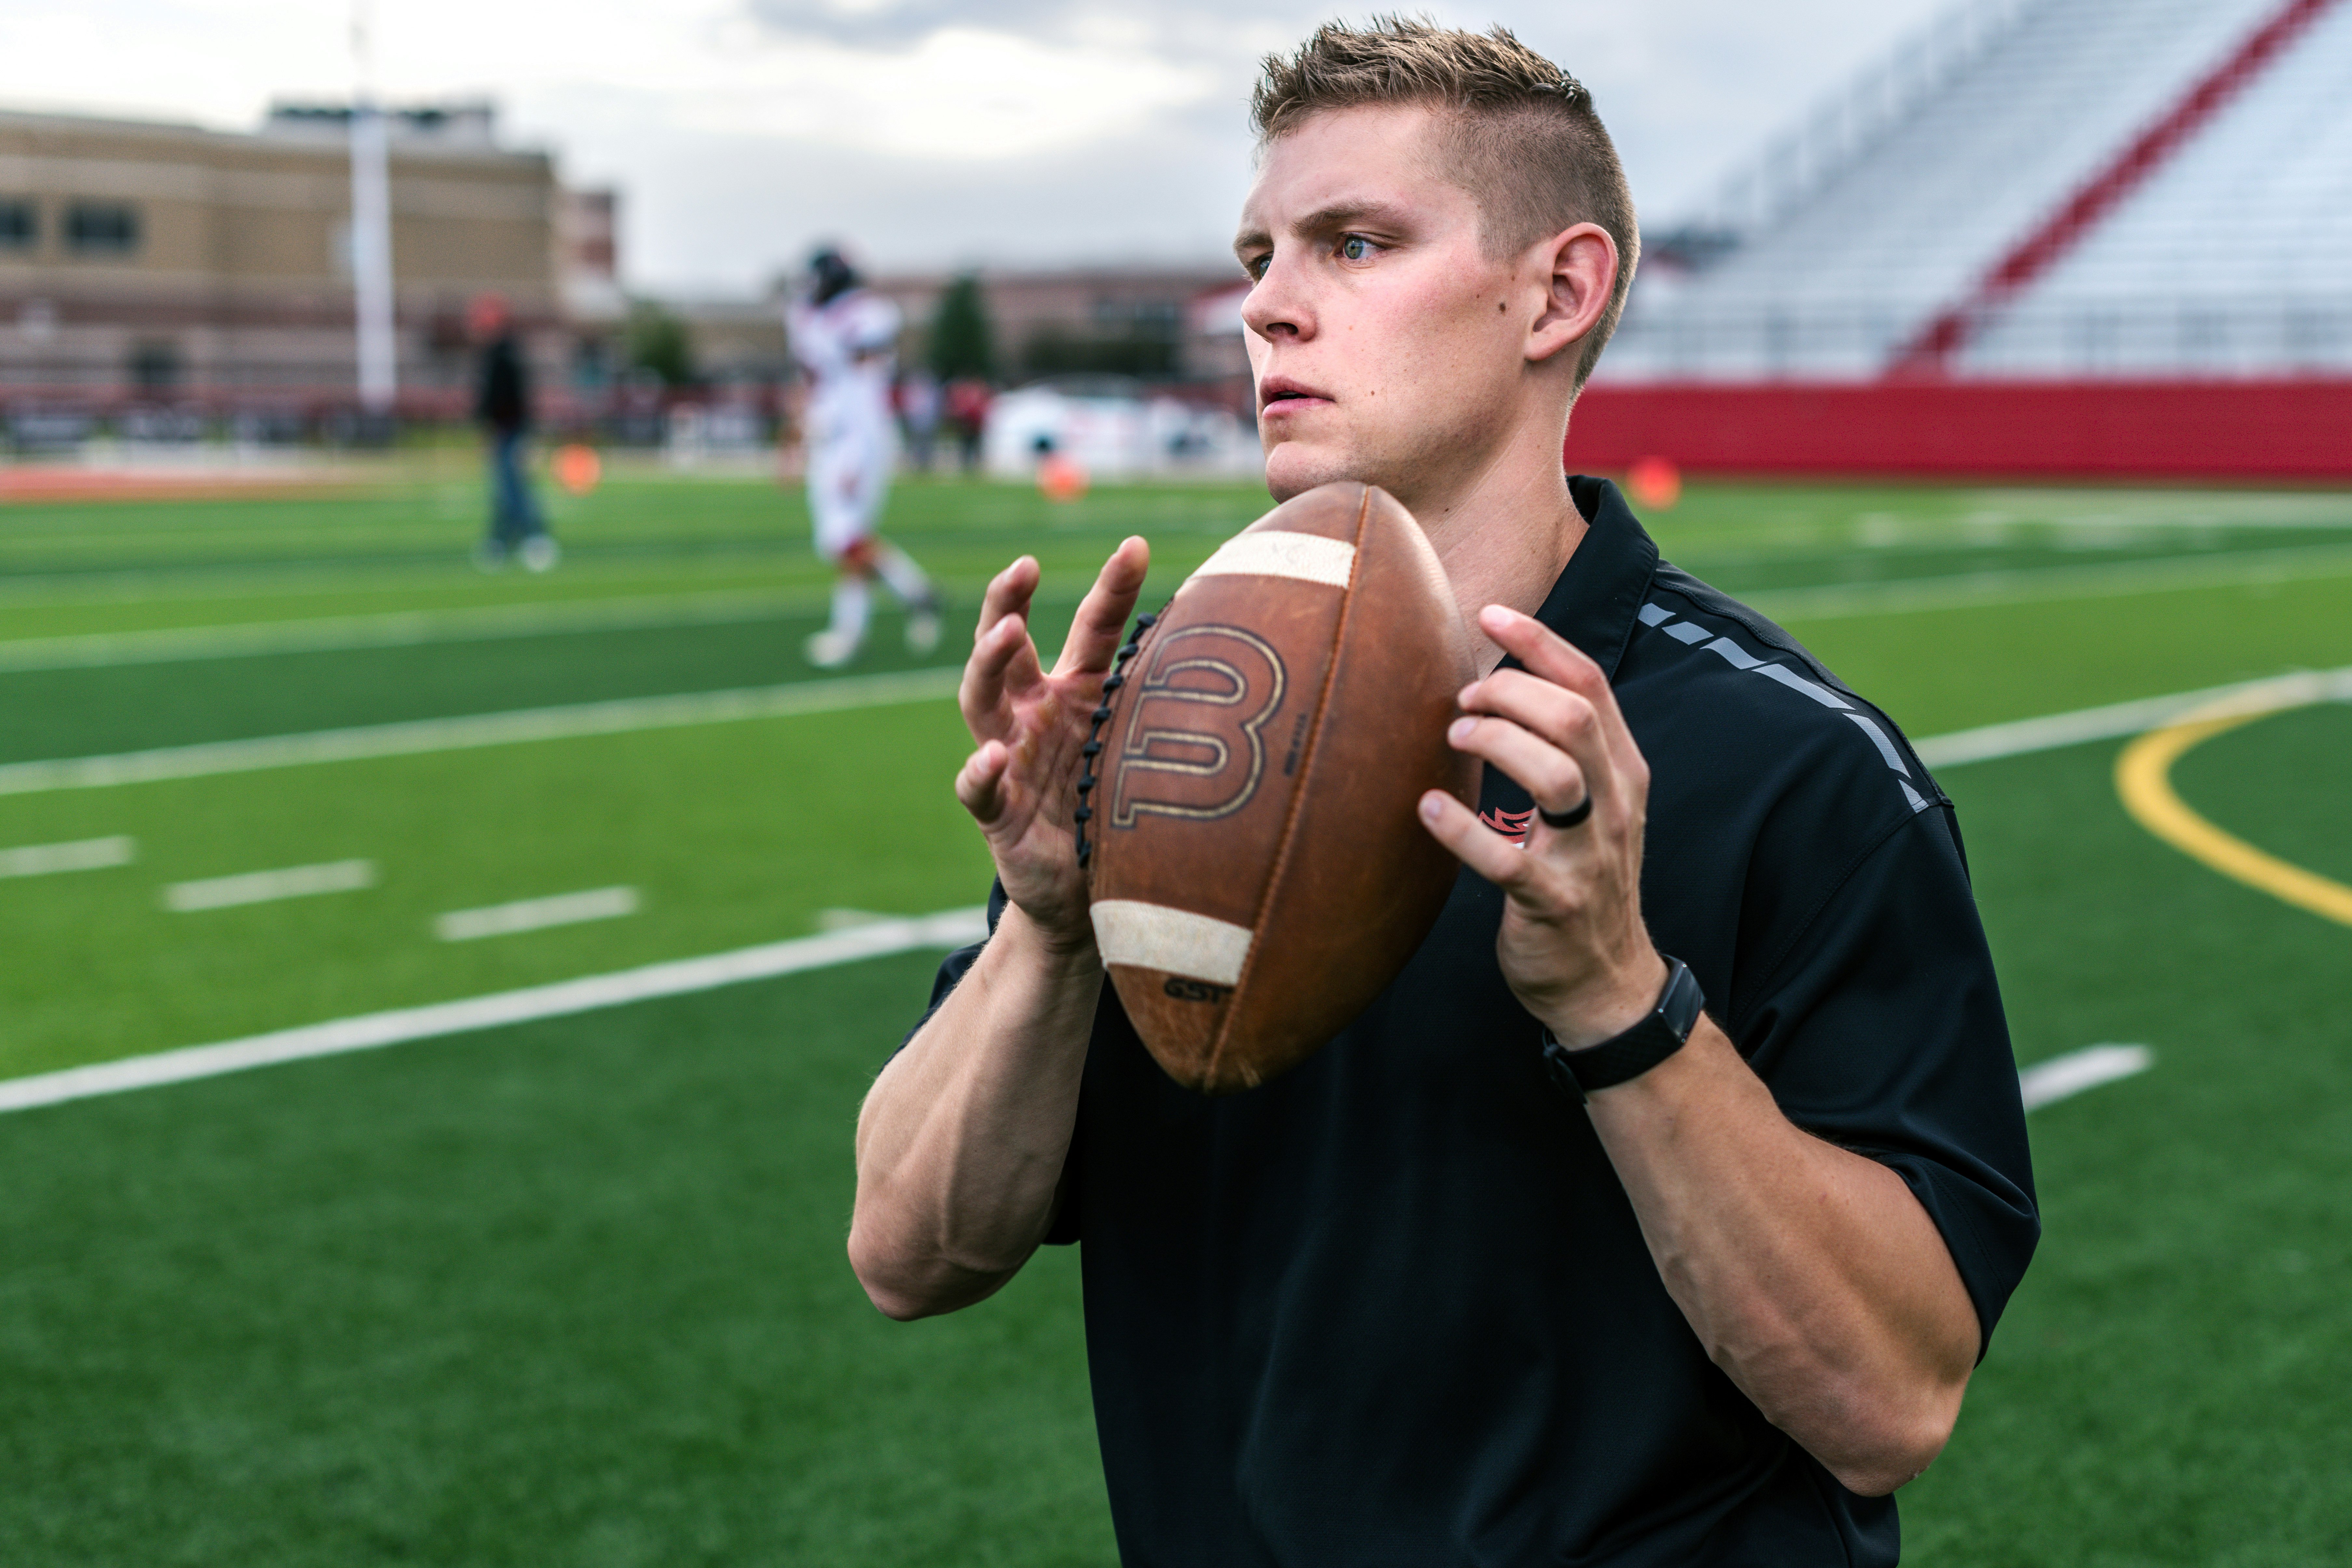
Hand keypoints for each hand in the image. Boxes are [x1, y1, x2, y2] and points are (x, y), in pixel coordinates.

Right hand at [955, 538, 1151, 952]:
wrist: (1086, 894)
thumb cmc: (1117, 809)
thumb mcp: (1148, 749)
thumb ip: (1178, 709)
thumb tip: (1262, 659)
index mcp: (1077, 690)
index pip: (1092, 625)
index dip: (1112, 587)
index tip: (1136, 544)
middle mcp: (1035, 713)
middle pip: (1010, 644)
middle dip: (1011, 600)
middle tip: (1024, 564)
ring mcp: (1010, 755)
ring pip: (982, 698)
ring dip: (989, 661)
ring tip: (1007, 633)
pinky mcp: (996, 809)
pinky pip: (978, 785)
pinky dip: (981, 770)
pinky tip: (992, 758)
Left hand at [1417, 605, 1666, 1046]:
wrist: (1606, 982)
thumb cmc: (1580, 878)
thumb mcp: (1590, 805)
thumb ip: (1562, 748)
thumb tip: (1495, 682)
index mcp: (1623, 772)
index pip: (1590, 685)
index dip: (1539, 644)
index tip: (1489, 616)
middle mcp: (1615, 806)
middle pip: (1574, 718)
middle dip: (1512, 693)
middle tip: (1463, 702)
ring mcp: (1590, 857)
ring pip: (1557, 776)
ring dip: (1497, 744)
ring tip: (1452, 740)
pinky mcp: (1555, 904)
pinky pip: (1508, 863)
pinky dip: (1464, 832)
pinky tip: (1429, 812)